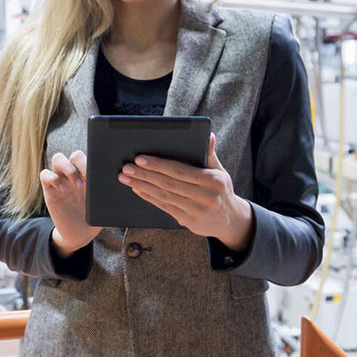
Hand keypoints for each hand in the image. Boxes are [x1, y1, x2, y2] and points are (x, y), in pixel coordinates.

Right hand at [40, 151, 101, 256]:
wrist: (81, 234)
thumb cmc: (95, 217)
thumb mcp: (105, 204)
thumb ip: (110, 192)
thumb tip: (124, 184)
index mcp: (90, 174)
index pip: (91, 156)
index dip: (95, 160)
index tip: (101, 172)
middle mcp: (75, 174)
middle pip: (74, 155)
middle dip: (82, 163)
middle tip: (89, 178)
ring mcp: (61, 180)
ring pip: (58, 158)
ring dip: (67, 168)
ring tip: (77, 184)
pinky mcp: (49, 189)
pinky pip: (45, 174)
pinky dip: (53, 178)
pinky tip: (63, 189)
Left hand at [117, 133, 253, 250]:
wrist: (230, 220)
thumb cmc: (220, 190)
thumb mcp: (220, 171)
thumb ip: (210, 154)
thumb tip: (208, 135)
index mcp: (213, 181)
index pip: (180, 171)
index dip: (158, 165)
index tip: (140, 158)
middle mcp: (206, 197)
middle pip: (168, 183)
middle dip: (144, 174)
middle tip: (126, 167)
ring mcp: (197, 211)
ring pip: (164, 196)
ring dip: (142, 185)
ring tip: (126, 178)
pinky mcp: (188, 222)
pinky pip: (164, 207)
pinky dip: (149, 197)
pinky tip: (137, 189)